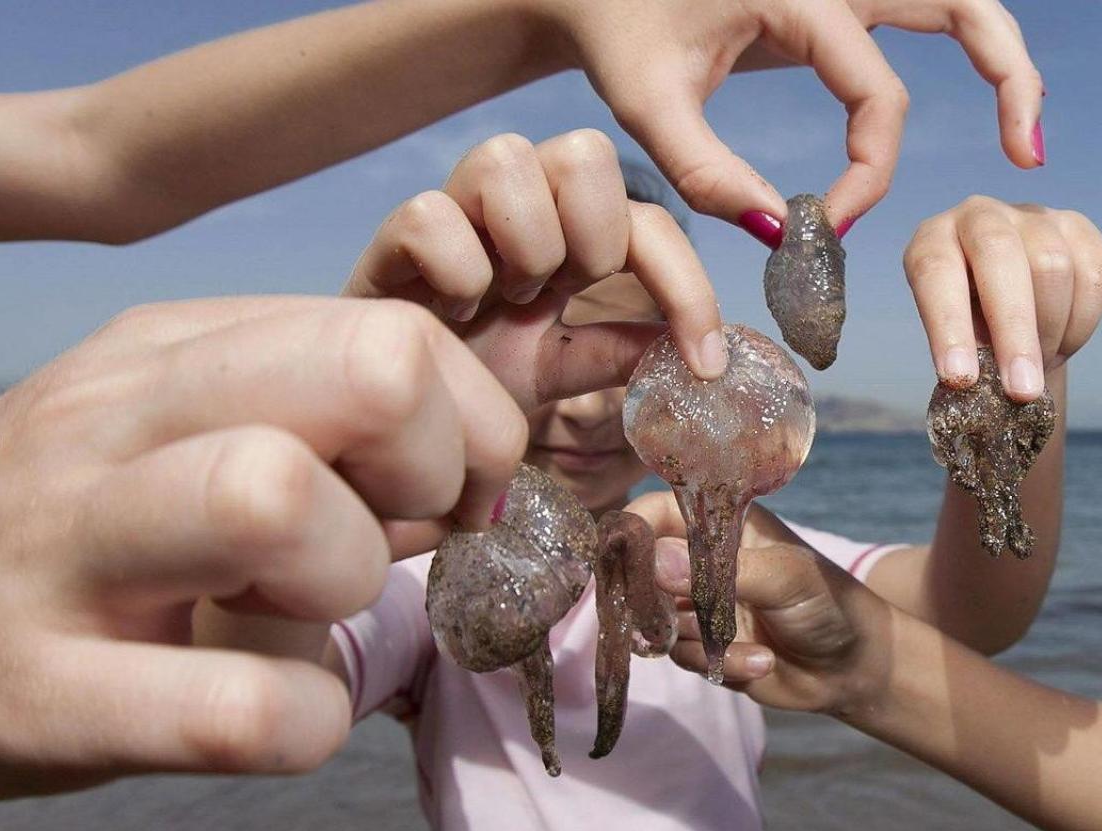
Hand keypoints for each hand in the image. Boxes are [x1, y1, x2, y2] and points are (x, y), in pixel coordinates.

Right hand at [0, 296, 523, 797]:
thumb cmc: (83, 529)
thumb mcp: (182, 431)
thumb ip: (322, 424)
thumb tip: (479, 470)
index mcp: (170, 351)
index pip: (396, 333)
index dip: (465, 427)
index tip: (442, 494)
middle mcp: (114, 421)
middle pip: (368, 373)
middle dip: (433, 469)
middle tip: (395, 540)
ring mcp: (65, 550)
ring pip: (280, 499)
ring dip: (346, 579)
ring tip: (299, 611)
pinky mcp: (41, 695)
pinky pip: (242, 709)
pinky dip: (303, 722)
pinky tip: (273, 715)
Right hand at [344, 129, 726, 382]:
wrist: (399, 408)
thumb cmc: (475, 377)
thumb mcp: (562, 370)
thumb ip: (619, 353)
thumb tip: (696, 356)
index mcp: (573, 231)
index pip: (649, 222)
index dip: (687, 287)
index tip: (706, 363)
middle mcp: (520, 202)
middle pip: (586, 150)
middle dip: (591, 238)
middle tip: (563, 296)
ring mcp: (457, 208)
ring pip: (508, 158)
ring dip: (521, 247)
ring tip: (504, 302)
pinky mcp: (395, 231)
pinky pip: (432, 213)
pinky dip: (455, 274)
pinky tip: (452, 313)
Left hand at [540, 0, 1044, 238]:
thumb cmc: (618, 31)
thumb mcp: (646, 106)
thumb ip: (708, 175)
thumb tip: (780, 235)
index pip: (876, 94)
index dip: (868, 173)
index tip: (825, 227)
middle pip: (961, 3)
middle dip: (1008, 76)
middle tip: (1026, 157)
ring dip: (1004, 56)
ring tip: (1025, 136)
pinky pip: (927, 5)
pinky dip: (967, 40)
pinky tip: (993, 91)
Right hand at [623, 492, 895, 716]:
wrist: (854, 667)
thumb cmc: (829, 603)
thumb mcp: (786, 578)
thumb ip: (723, 571)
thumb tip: (656, 561)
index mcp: (721, 525)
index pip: (657, 512)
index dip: (633, 532)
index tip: (622, 561)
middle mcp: (701, 561)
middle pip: (641, 569)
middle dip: (655, 599)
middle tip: (684, 615)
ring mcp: (698, 605)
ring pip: (657, 621)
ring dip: (696, 638)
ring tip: (743, 642)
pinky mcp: (702, 647)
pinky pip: (682, 657)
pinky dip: (719, 663)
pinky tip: (761, 662)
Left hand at [904, 197, 1101, 400]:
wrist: (1010, 303)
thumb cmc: (971, 327)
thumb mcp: (954, 340)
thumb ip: (964, 357)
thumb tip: (981, 391)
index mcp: (933, 240)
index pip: (935, 273)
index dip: (948, 326)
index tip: (961, 379)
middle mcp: (978, 215)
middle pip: (1001, 257)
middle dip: (1014, 332)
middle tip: (1022, 391)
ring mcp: (1032, 215)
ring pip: (1052, 266)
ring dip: (1049, 332)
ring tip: (1038, 364)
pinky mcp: (1077, 227)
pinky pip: (1093, 274)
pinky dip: (1081, 323)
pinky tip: (1062, 343)